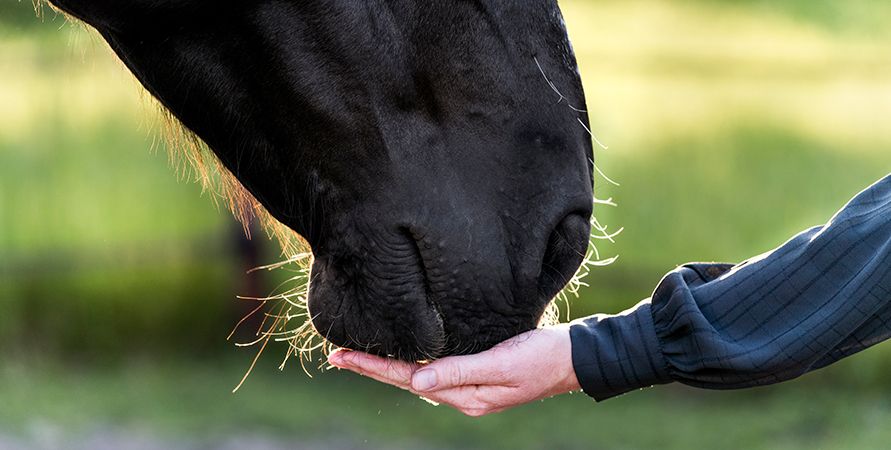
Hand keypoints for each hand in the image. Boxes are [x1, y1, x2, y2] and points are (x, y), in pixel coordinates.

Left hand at [327, 325, 580, 416]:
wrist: (576, 358)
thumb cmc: (542, 357)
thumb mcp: (501, 364)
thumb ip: (459, 372)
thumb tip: (416, 382)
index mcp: (466, 397)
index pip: (408, 379)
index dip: (374, 367)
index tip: (342, 356)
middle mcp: (463, 395)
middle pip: (407, 380)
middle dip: (372, 367)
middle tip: (337, 355)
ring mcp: (471, 387)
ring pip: (419, 376)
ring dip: (389, 365)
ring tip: (360, 355)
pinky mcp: (479, 372)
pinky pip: (437, 370)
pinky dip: (414, 361)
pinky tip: (404, 354)